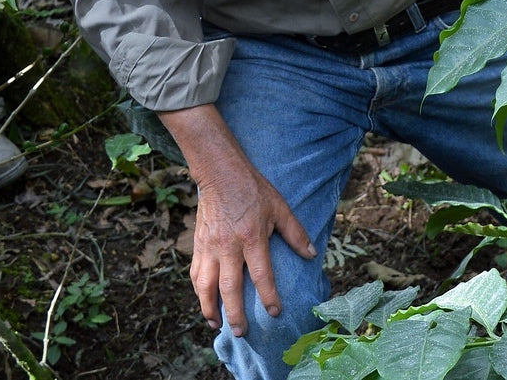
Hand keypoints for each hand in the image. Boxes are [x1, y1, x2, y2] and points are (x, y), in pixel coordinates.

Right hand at [158, 104, 315, 335]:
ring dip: (210, 308)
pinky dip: (199, 291)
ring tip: (218, 323)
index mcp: (252, 237)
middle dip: (236, 314)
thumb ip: (295, 232)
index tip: (274, 313)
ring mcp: (210, 247)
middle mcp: (229, 246)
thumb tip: (311, 254)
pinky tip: (204, 300)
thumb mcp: (279, 207)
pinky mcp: (198, 244)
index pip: (262, 275)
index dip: (269, 297)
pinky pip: (195, 274)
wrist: (220, 173)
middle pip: (230, 289)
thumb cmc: (253, 189)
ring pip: (206, 286)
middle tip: (242, 332)